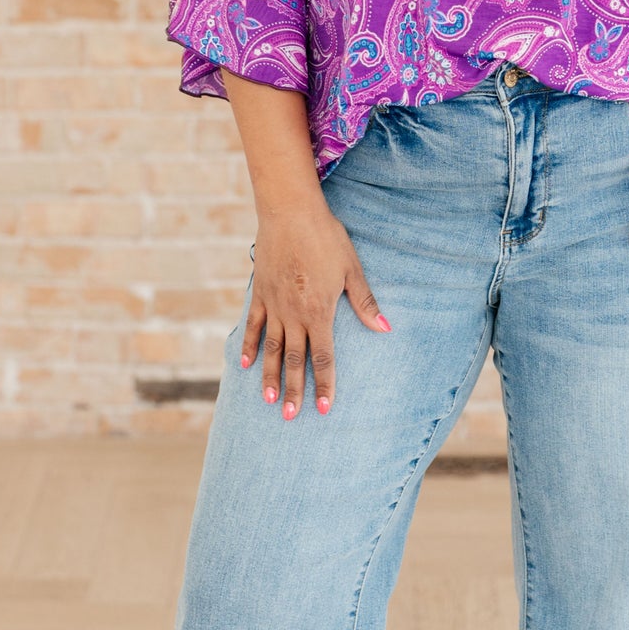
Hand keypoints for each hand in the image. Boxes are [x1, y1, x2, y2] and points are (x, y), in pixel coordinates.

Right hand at [241, 202, 388, 418]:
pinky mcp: (260, 294)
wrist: (290, 212)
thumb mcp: (352, 269)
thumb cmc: (326, 238)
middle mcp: (294, 315)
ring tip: (269, 401)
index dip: (324, 384)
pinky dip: (248, 346)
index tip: (323, 408)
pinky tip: (244, 365)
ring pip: (270, 349)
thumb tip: (384, 329)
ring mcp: (274, 305)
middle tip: (291, 417)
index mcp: (320, 312)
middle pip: (294, 360)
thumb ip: (364, 303)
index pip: (323, 357)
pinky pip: (252, 325)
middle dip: (295, 390)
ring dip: (269, 377)